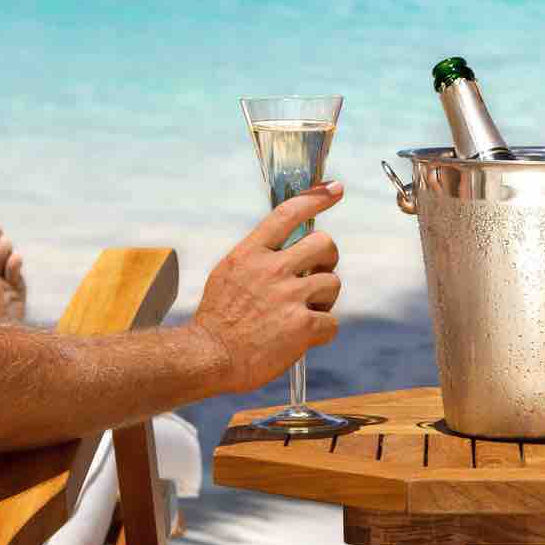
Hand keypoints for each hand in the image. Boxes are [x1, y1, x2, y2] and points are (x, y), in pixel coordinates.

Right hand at [191, 181, 344, 393]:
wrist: (208, 356)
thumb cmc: (218, 319)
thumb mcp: (228, 273)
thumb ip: (257, 257)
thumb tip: (287, 247)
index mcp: (251, 253)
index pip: (288, 213)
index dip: (316, 197)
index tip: (336, 189)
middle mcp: (272, 269)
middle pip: (324, 244)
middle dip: (328, 259)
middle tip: (316, 275)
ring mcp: (289, 297)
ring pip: (333, 283)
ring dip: (323, 300)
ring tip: (301, 313)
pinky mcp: (302, 325)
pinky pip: (332, 321)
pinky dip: (322, 331)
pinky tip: (303, 337)